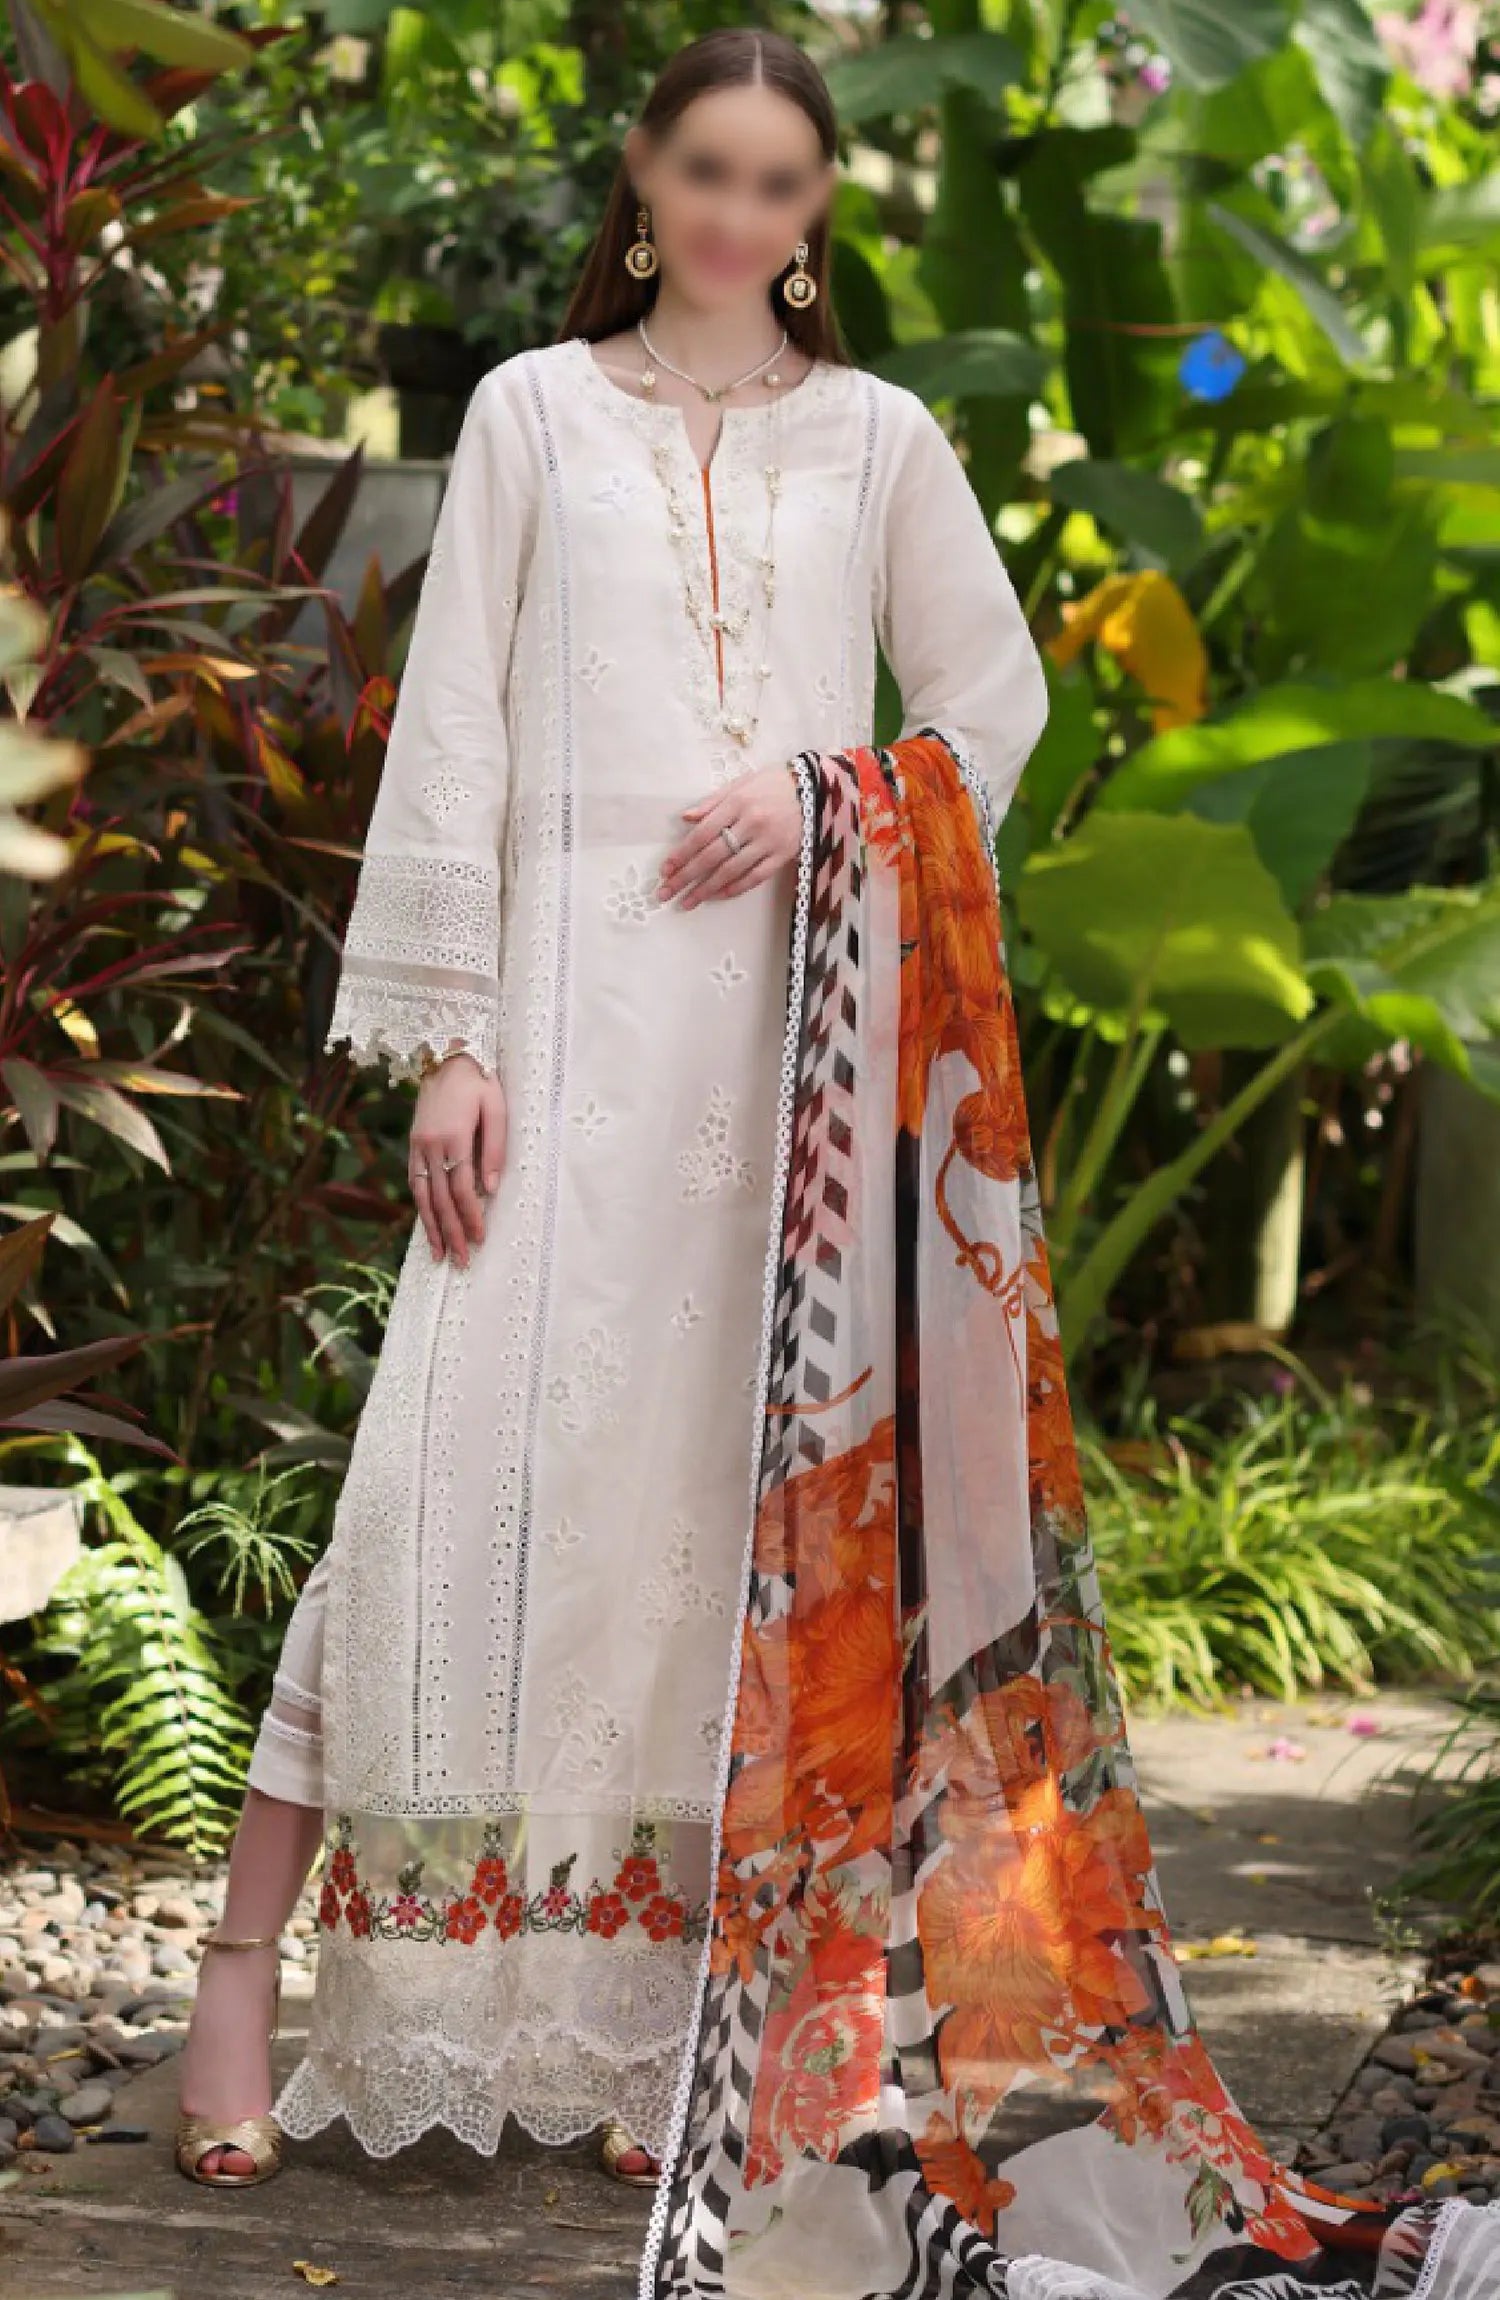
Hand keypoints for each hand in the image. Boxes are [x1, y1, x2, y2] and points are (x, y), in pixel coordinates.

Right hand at [410, 1052, 506, 1267]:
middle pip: (441, 1198)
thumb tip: (492, 1189)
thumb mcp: (497, 1107)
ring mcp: (418, 1144)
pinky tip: (427, 1223)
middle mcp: (431, 1144)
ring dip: (432, 1226)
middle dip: (452, 1232)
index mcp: (454, 1136)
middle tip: (461, 1261)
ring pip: (423, 1194)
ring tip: (440, 1254)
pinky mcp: (413, 1143)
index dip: (470, 1216)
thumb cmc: (480, 1080)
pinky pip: (415, 1180)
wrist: (447, 1054)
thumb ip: (496, 1148)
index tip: (479, 1238)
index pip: (462, 1188)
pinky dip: (421, 1205)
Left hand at [657, 762, 801, 908]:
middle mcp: (751, 823)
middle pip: (712, 856)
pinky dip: (736, 888)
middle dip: (687, 877)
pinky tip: (718, 896)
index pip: (702, 834)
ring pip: (731, 871)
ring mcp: (768, 841)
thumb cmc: (772, 784)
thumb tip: (685, 818)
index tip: (666, 869)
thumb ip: (712, 802)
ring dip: (706, 889)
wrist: (814, 788)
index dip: (682, 854)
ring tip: (688, 902)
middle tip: (667, 892)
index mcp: (737, 803)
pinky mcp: (783, 854)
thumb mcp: (740, 784)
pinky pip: (756, 876)